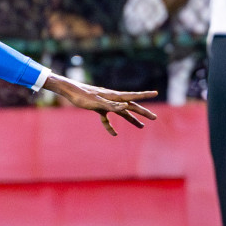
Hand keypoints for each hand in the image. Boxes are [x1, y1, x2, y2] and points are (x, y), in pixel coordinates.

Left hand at [42, 75, 157, 135]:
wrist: (70, 91)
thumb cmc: (83, 96)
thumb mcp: (97, 102)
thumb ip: (112, 105)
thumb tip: (126, 106)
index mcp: (114, 96)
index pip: (132, 96)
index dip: (144, 95)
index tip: (155, 92)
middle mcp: (112, 99)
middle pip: (130, 106)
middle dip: (142, 112)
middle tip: (154, 118)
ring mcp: (106, 104)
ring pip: (122, 113)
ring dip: (131, 119)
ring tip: (141, 127)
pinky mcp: (98, 108)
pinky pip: (107, 118)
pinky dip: (110, 125)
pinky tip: (114, 133)